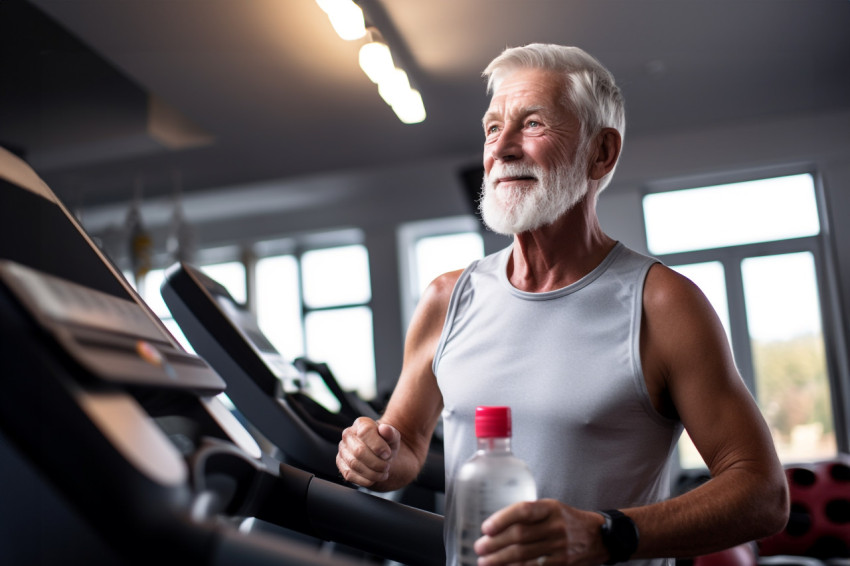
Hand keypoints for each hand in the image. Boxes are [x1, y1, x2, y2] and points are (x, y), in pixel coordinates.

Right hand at [336, 417, 400, 486]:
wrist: (380, 455)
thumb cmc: (386, 443)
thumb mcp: (393, 437)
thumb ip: (391, 433)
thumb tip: (384, 429)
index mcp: (361, 423)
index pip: (365, 432)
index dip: (378, 445)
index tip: (388, 454)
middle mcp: (348, 434)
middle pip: (359, 451)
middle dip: (376, 463)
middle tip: (387, 467)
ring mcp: (342, 449)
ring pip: (354, 464)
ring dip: (372, 473)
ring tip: (383, 473)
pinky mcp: (341, 464)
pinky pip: (350, 475)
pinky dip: (365, 480)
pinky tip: (374, 479)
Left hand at [473, 499, 606, 565]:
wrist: (598, 537)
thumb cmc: (567, 520)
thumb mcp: (551, 509)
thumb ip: (528, 515)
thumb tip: (496, 526)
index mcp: (550, 508)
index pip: (523, 510)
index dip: (502, 519)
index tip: (485, 528)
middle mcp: (555, 526)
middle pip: (520, 536)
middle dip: (495, 544)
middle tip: (479, 548)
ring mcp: (560, 547)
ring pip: (524, 555)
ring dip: (501, 560)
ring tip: (485, 562)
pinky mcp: (562, 564)